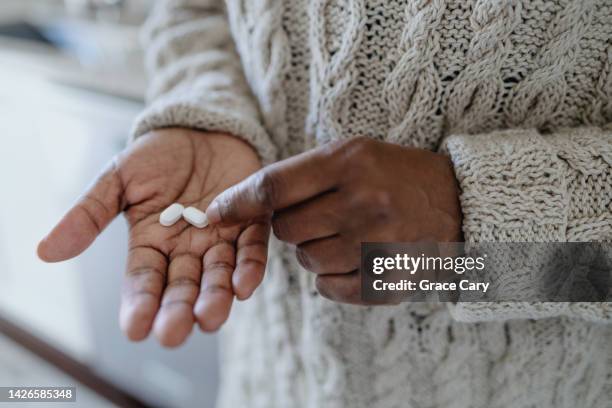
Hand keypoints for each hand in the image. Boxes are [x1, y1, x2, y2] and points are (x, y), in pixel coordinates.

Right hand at [37, 128, 268, 345]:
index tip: (135, 329)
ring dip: (216, 298)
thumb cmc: (157, 154)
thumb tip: (46, 251)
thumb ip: (89, 214)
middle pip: (182, 288)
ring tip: (210, 317)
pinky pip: (252, 249)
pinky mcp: (251, 222)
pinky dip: (250, 267)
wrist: (201, 126)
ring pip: (218, 276)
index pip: (143, 281)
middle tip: (174, 333)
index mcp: (151, 244)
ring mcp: (220, 239)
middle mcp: (186, 250)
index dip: (139, 304)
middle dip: (178, 311)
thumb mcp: (118, 179)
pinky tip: (244, 286)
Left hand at [205, 137, 461, 303]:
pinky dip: (331, 276)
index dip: (236, 202)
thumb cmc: (396, 174)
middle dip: (291, 226)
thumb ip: (303, 174)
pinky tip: (357, 256)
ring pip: (306, 260)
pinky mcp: (385, 279)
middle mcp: (362, 202)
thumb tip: (243, 203)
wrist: (460, 204)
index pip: (273, 187)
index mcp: (350, 163)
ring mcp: (376, 244)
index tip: (214, 213)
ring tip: (348, 233)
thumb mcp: (355, 154)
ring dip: (314, 250)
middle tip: (321, 215)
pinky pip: (328, 287)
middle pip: (285, 229)